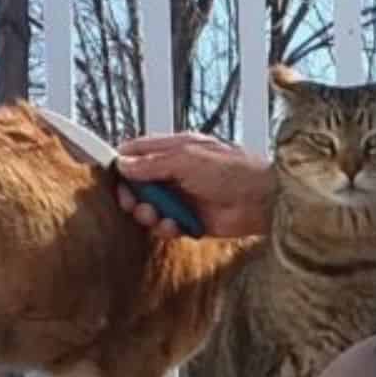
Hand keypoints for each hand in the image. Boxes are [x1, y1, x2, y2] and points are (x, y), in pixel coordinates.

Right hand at [114, 131, 274, 239]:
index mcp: (177, 149)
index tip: (113, 175)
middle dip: (133, 195)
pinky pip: (165, 225)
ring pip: (149, 207)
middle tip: (135, 202)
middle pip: (139, 184)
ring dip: (149, 214)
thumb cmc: (235, 171)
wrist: (262, 200)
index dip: (123, 163)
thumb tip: (124, 163)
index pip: (139, 152)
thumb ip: (153, 162)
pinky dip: (166, 227)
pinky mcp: (190, 219)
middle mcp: (178, 172)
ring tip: (158, 214)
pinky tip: (176, 225)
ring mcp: (184, 196)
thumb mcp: (188, 159)